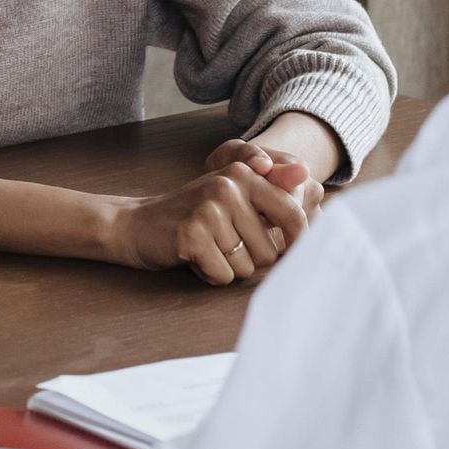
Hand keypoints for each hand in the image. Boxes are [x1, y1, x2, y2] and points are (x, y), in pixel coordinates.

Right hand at [109, 140, 318, 286]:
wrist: (138, 224)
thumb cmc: (195, 215)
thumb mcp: (234, 196)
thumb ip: (273, 189)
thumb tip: (309, 176)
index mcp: (244, 173)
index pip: (293, 213)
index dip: (298, 242)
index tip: (290, 254)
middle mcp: (228, 186)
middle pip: (270, 250)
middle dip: (252, 259)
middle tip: (226, 245)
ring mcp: (209, 210)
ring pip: (248, 267)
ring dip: (230, 267)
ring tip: (209, 248)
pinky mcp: (193, 235)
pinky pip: (223, 275)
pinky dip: (211, 275)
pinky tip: (195, 258)